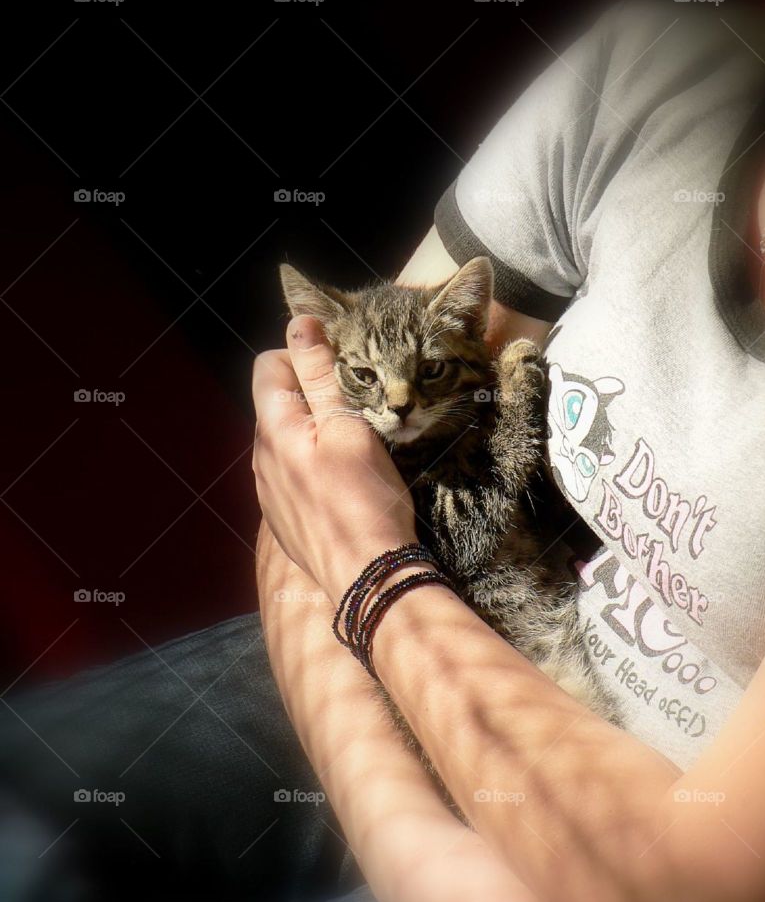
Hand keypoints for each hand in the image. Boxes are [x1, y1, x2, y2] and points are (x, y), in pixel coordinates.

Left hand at [252, 317, 416, 599]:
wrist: (367, 578)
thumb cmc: (365, 499)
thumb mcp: (350, 426)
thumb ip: (322, 375)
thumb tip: (301, 323)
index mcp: (273, 429)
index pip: (268, 365)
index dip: (304, 356)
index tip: (344, 371)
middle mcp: (260, 458)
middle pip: (277, 403)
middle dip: (313, 395)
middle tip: (358, 409)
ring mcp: (268, 492)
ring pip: (286, 441)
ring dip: (315, 432)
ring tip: (356, 448)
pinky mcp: (282, 519)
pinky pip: (291, 476)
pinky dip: (314, 466)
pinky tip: (345, 484)